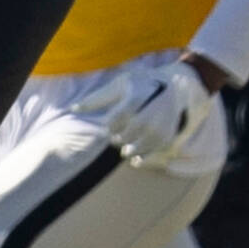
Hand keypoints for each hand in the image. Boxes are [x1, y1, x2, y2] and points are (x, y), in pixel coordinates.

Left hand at [74, 60, 213, 167]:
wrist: (175, 86)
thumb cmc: (139, 85)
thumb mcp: (118, 86)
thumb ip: (96, 99)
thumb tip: (72, 108)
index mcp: (137, 96)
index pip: (119, 116)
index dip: (111, 125)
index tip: (107, 127)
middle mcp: (152, 110)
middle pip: (132, 130)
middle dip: (120, 137)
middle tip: (115, 139)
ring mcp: (163, 123)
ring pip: (145, 142)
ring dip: (132, 149)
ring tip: (124, 151)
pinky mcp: (170, 133)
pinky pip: (157, 149)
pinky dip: (146, 157)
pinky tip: (135, 162)